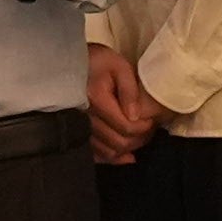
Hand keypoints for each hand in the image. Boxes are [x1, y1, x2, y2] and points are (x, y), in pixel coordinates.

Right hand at [85, 39, 159, 164]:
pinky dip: (112, 158)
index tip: (153, 119)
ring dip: (128, 148)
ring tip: (139, 136)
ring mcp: (79, 127)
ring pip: (108, 152)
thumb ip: (130, 90)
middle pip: (119, 143)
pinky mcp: (77, 133)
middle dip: (140, 139)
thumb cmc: (96, 61)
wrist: (68, 64)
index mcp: (97, 100)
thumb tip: (136, 116)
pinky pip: (95, 154)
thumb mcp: (119, 66)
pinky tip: (125, 156)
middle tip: (150, 128)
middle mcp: (86, 118)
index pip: (127, 127)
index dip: (145, 128)